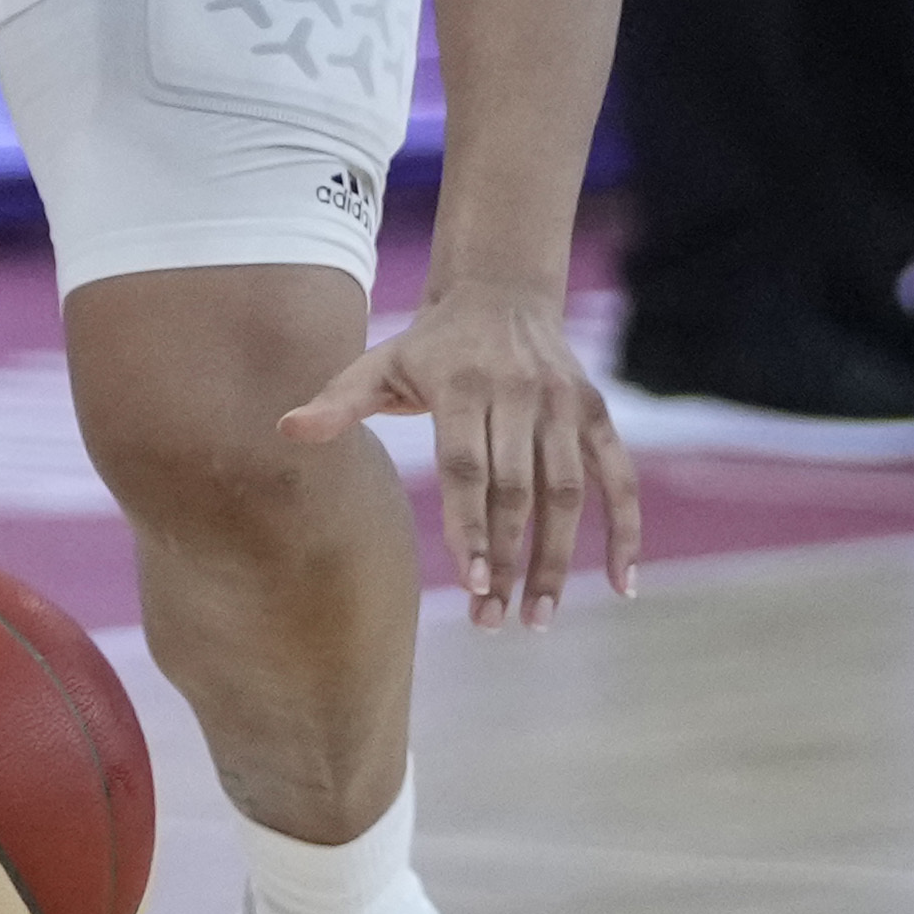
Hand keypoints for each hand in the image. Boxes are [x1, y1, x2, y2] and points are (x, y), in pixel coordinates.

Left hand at [281, 288, 637, 625]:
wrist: (499, 293)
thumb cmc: (428, 345)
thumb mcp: (377, 363)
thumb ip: (338, 402)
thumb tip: (286, 429)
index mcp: (462, 386)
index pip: (468, 467)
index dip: (471, 526)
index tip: (472, 583)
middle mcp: (520, 393)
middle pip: (518, 490)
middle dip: (507, 559)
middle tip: (493, 620)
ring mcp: (564, 403)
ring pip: (569, 492)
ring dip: (558, 559)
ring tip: (538, 617)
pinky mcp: (596, 412)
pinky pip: (620, 477)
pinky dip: (626, 530)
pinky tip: (621, 586)